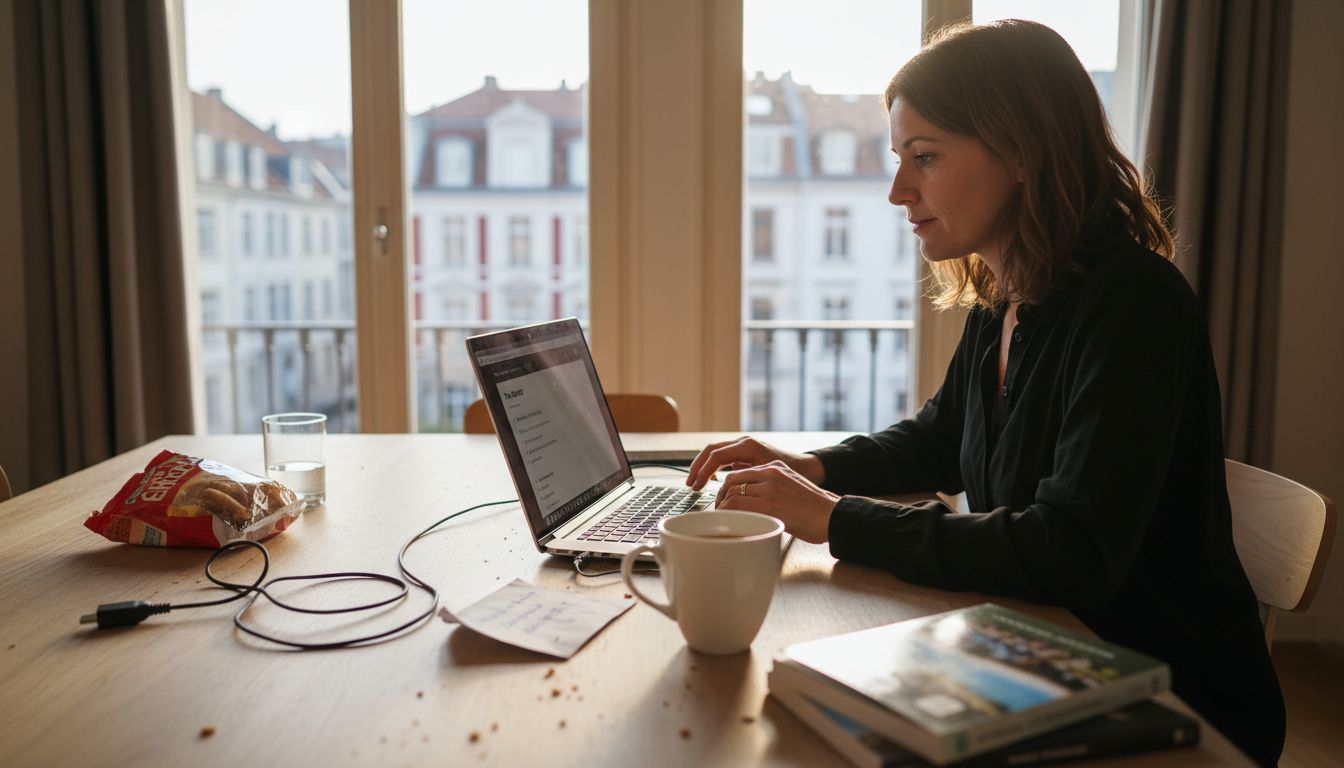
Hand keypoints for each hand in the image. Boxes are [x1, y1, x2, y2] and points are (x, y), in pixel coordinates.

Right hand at [684, 436, 824, 491]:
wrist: (811, 468)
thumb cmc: (795, 473)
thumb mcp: (770, 477)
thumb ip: (749, 481)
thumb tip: (728, 492)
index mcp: (749, 446)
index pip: (716, 455)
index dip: (702, 471)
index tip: (696, 486)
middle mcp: (745, 443)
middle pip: (711, 450)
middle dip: (697, 467)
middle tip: (690, 484)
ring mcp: (746, 447)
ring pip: (716, 452)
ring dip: (703, 466)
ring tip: (696, 483)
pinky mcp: (747, 453)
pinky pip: (724, 456)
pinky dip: (714, 466)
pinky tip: (712, 479)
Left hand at [714, 460, 838, 543]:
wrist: (832, 515)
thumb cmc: (814, 508)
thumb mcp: (791, 486)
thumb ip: (771, 487)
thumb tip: (752, 499)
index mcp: (775, 467)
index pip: (740, 473)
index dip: (727, 488)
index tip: (724, 499)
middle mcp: (770, 473)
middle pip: (731, 481)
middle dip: (721, 497)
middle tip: (720, 512)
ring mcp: (769, 488)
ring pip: (732, 494)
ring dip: (723, 508)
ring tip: (724, 520)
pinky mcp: (769, 504)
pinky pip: (738, 507)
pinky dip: (729, 516)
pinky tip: (731, 524)